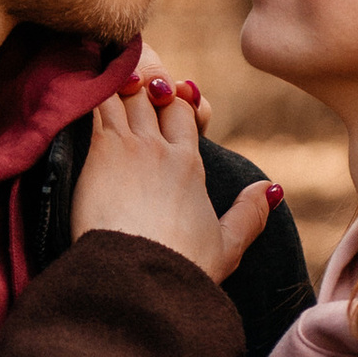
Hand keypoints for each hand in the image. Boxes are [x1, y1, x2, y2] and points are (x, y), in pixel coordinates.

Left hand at [72, 79, 275, 285]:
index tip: (167, 98)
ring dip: (116, 82)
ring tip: (106, 78)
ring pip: (125, 93)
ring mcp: (131, 146)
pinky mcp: (102, 151)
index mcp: (190, 165)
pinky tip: (84, 83)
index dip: (175, 99)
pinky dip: (92, 88)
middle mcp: (162, 149)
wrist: (142, 277)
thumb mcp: (227, 246)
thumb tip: (272, 189)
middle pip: (155, 94)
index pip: (184, 110)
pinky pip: (97, 102)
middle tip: (130, 88)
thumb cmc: (180, 269)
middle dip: (145, 83)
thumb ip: (250, 213)